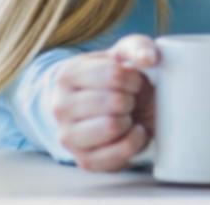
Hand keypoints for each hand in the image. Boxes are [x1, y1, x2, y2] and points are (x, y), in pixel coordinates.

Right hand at [51, 34, 158, 170]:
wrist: (106, 106)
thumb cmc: (116, 77)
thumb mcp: (124, 53)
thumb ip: (138, 47)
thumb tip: (149, 59)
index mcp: (67, 76)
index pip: (114, 75)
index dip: (134, 78)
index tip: (133, 80)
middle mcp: (59, 107)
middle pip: (115, 101)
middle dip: (132, 99)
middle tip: (131, 99)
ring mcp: (68, 137)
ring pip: (113, 126)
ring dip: (131, 119)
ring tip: (128, 114)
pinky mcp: (84, 160)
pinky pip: (119, 152)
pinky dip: (135, 141)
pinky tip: (133, 131)